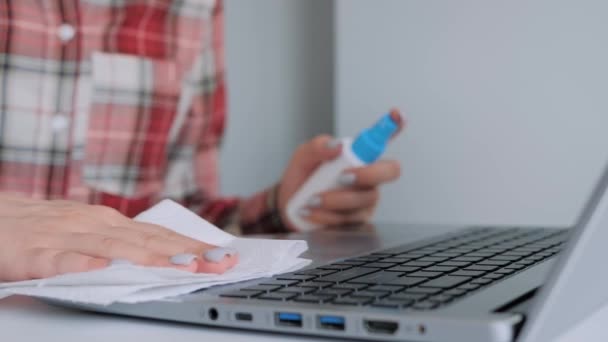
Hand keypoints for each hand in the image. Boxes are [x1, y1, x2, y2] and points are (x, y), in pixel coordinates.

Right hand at [0, 195, 237, 280]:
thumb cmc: (42, 227)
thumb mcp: (89, 232)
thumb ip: (123, 242)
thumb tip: (165, 251)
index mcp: (109, 222)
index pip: (160, 234)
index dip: (193, 244)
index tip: (224, 255)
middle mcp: (94, 224)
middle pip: (147, 240)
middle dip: (187, 252)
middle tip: (220, 262)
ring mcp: (65, 236)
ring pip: (113, 248)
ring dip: (150, 256)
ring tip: (182, 264)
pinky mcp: (33, 252)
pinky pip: (59, 259)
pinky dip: (81, 263)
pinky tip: (100, 268)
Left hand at [278, 109, 403, 229]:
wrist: (289, 208)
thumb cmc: (302, 178)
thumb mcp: (303, 157)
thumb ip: (318, 147)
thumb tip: (336, 146)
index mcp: (358, 156)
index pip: (383, 139)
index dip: (394, 125)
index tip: (397, 114)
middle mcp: (368, 176)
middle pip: (390, 171)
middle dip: (367, 174)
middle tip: (342, 177)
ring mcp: (366, 200)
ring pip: (366, 199)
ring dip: (336, 199)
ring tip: (312, 200)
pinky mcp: (358, 220)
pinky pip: (352, 219)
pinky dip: (328, 215)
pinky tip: (313, 212)